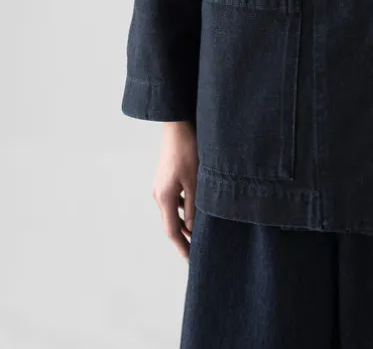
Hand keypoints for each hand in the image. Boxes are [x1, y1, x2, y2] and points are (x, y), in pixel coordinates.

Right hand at [152, 120, 198, 260]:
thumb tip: (192, 230)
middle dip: (184, 239)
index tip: (192, 261)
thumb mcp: (195, 180)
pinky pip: (174, 201)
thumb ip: (194, 207)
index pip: (172, 231)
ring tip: (199, 234)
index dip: (182, 247)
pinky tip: (196, 210)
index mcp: (165, 197)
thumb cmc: (188, 150)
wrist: (177, 125)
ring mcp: (161, 186)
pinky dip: (184, 210)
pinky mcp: (166, 179)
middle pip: (171, 224)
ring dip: (185, 224)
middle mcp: (159, 194)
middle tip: (197, 251)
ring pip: (173, 212)